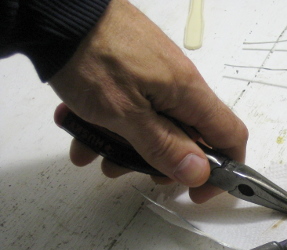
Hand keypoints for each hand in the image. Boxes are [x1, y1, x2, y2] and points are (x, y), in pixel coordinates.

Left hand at [49, 0, 247, 203]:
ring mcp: (155, 75)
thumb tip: (201, 173)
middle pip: (189, 135)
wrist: (53, 10)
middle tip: (138, 174)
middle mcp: (179, 84)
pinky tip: (81, 132)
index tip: (197, 192)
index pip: (230, 136)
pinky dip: (112, 124)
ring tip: (97, 155)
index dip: (223, 170)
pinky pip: (133, 107)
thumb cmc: (91, 59)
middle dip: (164, 162)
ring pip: (156, 124)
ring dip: (129, 147)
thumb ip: (164, 146)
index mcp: (188, 93)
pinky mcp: (133, 68)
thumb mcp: (125, 114)